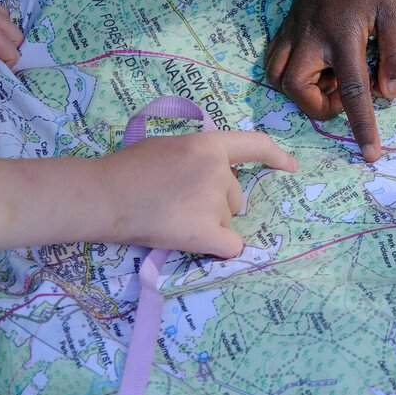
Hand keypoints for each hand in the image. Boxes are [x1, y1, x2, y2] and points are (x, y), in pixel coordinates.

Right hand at [102, 130, 296, 256]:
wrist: (105, 195)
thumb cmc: (128, 168)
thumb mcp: (170, 146)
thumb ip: (197, 156)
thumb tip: (212, 170)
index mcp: (210, 145)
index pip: (255, 145)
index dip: (276, 156)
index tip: (290, 167)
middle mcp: (219, 171)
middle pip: (235, 197)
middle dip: (215, 203)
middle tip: (178, 203)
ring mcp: (214, 202)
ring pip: (227, 221)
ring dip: (210, 224)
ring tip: (173, 219)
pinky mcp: (205, 233)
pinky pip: (230, 247)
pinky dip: (219, 250)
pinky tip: (200, 246)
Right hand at [265, 0, 395, 161]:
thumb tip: (389, 92)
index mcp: (342, 37)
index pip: (351, 94)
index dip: (362, 127)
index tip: (370, 154)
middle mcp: (311, 38)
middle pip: (298, 91)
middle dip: (320, 106)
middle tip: (345, 96)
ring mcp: (294, 31)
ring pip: (279, 77)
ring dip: (302, 91)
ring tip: (329, 81)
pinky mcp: (287, 24)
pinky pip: (275, 59)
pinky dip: (290, 73)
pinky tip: (315, 66)